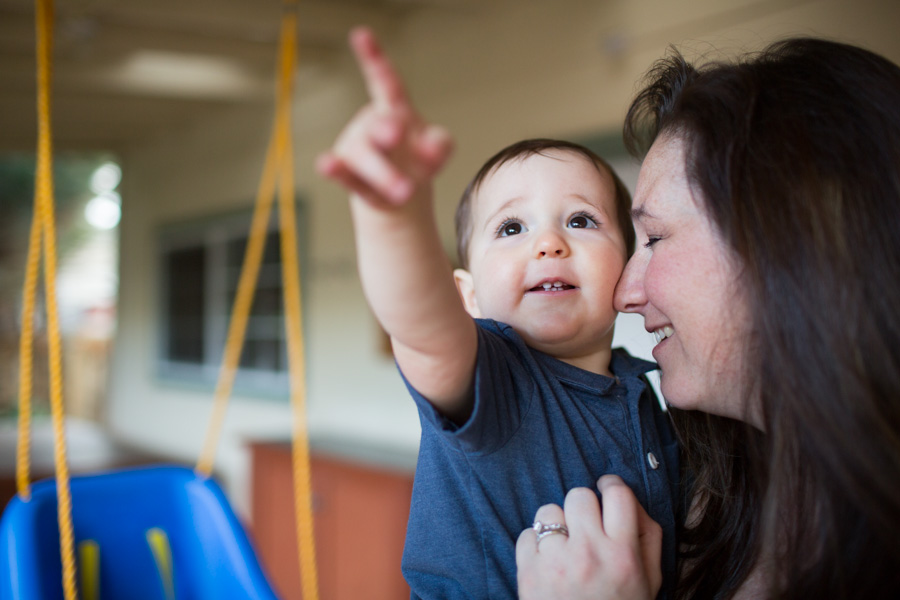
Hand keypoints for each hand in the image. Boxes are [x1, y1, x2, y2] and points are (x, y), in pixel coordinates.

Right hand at [316, 27, 452, 207]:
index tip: (361, 34)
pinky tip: (326, 163)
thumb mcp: (437, 150)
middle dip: (387, 130)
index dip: (374, 58)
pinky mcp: (352, 179)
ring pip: (367, 158)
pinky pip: (346, 176)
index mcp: (395, 110)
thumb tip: (431, 149)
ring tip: (406, 192)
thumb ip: (440, 145)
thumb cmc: (418, 161)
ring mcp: (359, 151)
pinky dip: (337, 170)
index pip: (386, 82)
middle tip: (395, 135)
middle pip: (380, 127)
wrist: (401, 196)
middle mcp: (372, 127)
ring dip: (385, 174)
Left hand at [516, 475, 662, 599]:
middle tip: (585, 524)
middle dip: (582, 506)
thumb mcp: (649, 580)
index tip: (606, 489)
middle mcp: (589, 554)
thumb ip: (647, 536)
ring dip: (556, 524)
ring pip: (549, 510)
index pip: (618, 494)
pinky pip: (526, 534)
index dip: (611, 485)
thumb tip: (629, 499)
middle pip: (579, 495)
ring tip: (564, 547)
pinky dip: (535, 545)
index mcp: (623, 555)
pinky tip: (547, 563)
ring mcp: (555, 562)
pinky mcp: (528, 571)